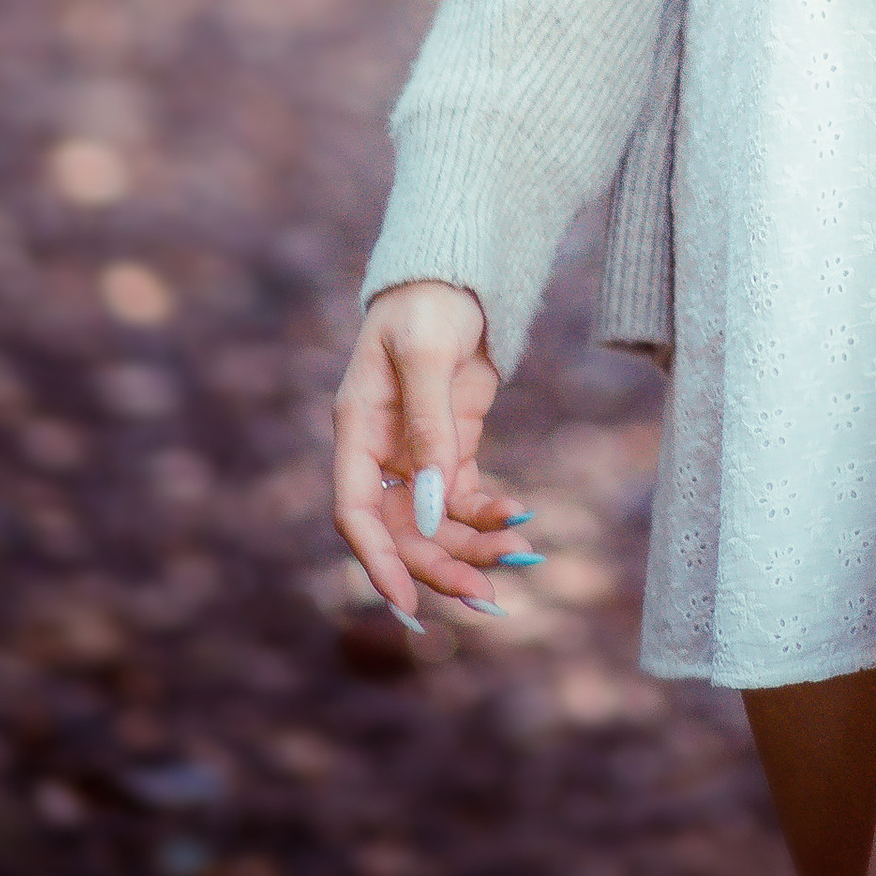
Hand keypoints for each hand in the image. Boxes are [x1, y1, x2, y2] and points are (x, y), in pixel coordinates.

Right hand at [330, 280, 523, 631]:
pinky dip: (488, 514)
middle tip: (487, 595)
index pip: (357, 512)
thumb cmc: (428, 303)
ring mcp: (418, 454)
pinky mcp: (451, 447)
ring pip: (436, 524)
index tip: (407, 602)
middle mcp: (383, 452)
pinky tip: (518, 517)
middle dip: (441, 565)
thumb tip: (431, 507)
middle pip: (403, 531)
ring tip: (517, 559)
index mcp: (358, 430)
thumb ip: (429, 429)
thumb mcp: (426, 354)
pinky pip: (463, 499)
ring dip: (471, 547)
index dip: (377, 560)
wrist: (459, 274)